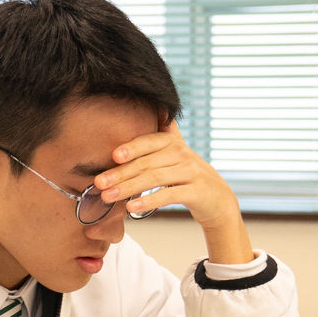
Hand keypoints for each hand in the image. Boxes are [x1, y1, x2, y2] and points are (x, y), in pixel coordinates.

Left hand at [92, 128, 252, 264]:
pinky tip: (132, 207)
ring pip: (155, 178)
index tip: (113, 156)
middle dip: (120, 173)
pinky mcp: (196, 192)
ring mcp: (191, 172)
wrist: (218, 199)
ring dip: (128, 188)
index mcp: (174, 143)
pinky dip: (149, 201)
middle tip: (99, 183)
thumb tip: (155, 108)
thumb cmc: (189, 176)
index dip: (132, 148)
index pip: (149, 142)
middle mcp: (183, 154)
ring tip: (108, 196)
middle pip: (147, 162)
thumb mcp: (177, 152)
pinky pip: (168, 195)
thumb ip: (165, 132)